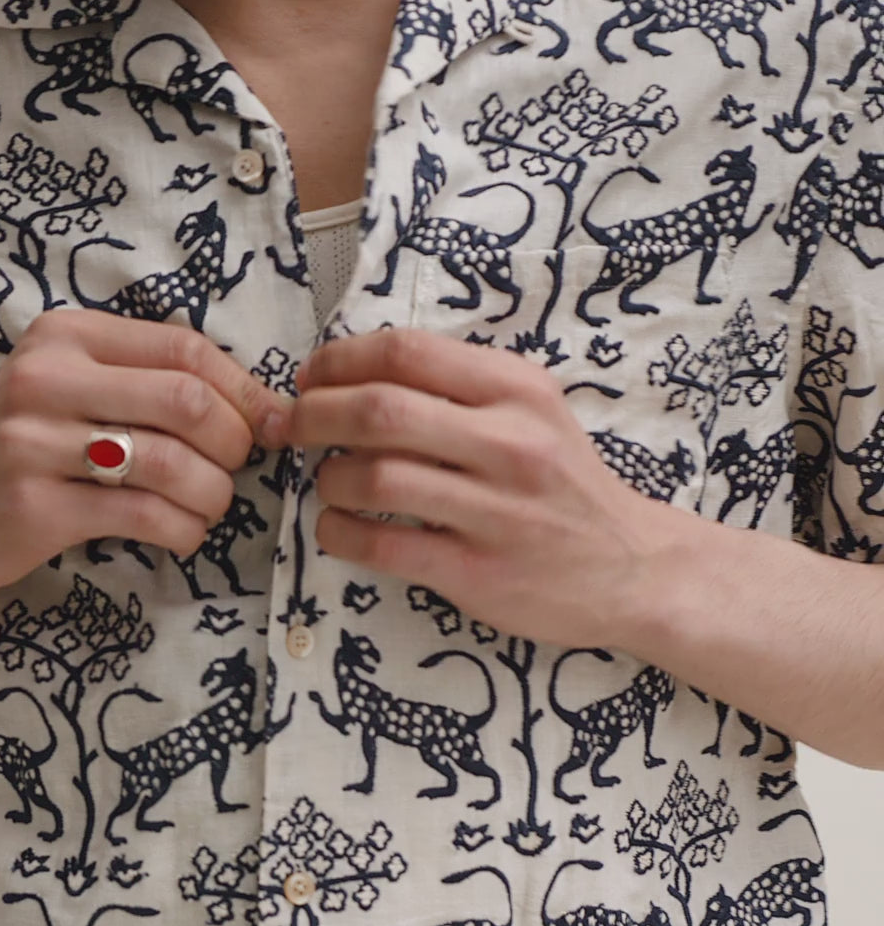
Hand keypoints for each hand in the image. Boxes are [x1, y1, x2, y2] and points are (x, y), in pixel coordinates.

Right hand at [0, 310, 289, 607]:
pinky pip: (145, 517)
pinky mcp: (37, 507)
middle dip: (234, 445)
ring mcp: (36, 444)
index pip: (185, 348)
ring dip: (213, 496)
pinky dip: (184, 531)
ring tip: (207, 508)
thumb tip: (259, 404)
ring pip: (173, 464)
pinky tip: (182, 535)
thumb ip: (143, 382)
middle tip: (232, 471)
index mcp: (65, 337)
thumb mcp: (65, 388)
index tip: (272, 425)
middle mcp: (47, 380)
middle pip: (188, 403)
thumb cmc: (20, 450)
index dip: (245, 390)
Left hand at [267, 328, 671, 649]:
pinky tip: (337, 528)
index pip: (406, 352)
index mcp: (518, 391)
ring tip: (328, 483)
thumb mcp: (534, 413)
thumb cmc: (567, 487)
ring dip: (329, 478)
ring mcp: (495, 512)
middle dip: (314, 415)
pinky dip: (340, 534)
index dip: (338, 361)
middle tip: (293, 428)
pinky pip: (383, 547)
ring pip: (376, 478)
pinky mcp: (478, 573)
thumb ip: (460, 388)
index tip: (312, 378)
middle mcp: (510, 444)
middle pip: (379, 411)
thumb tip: (358, 375)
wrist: (633, 568)